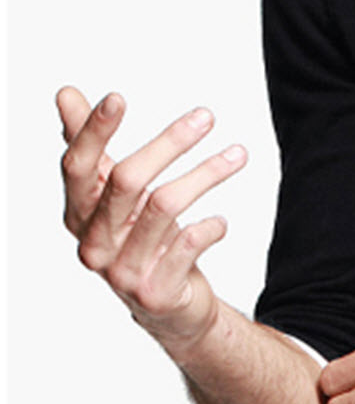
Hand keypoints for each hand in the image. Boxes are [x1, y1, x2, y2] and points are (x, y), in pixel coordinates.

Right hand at [57, 87, 246, 355]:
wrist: (167, 308)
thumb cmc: (138, 239)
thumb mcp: (113, 194)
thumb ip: (92, 144)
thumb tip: (66, 94)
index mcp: (79, 215)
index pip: (79, 167)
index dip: (94, 132)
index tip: (117, 97)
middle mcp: (94, 243)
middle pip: (126, 180)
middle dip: (169, 142)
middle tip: (206, 116)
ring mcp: (122, 270)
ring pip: (164, 205)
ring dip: (206, 174)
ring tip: (238, 154)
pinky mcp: (155, 291)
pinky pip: (187, 245)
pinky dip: (210, 227)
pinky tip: (221, 221)